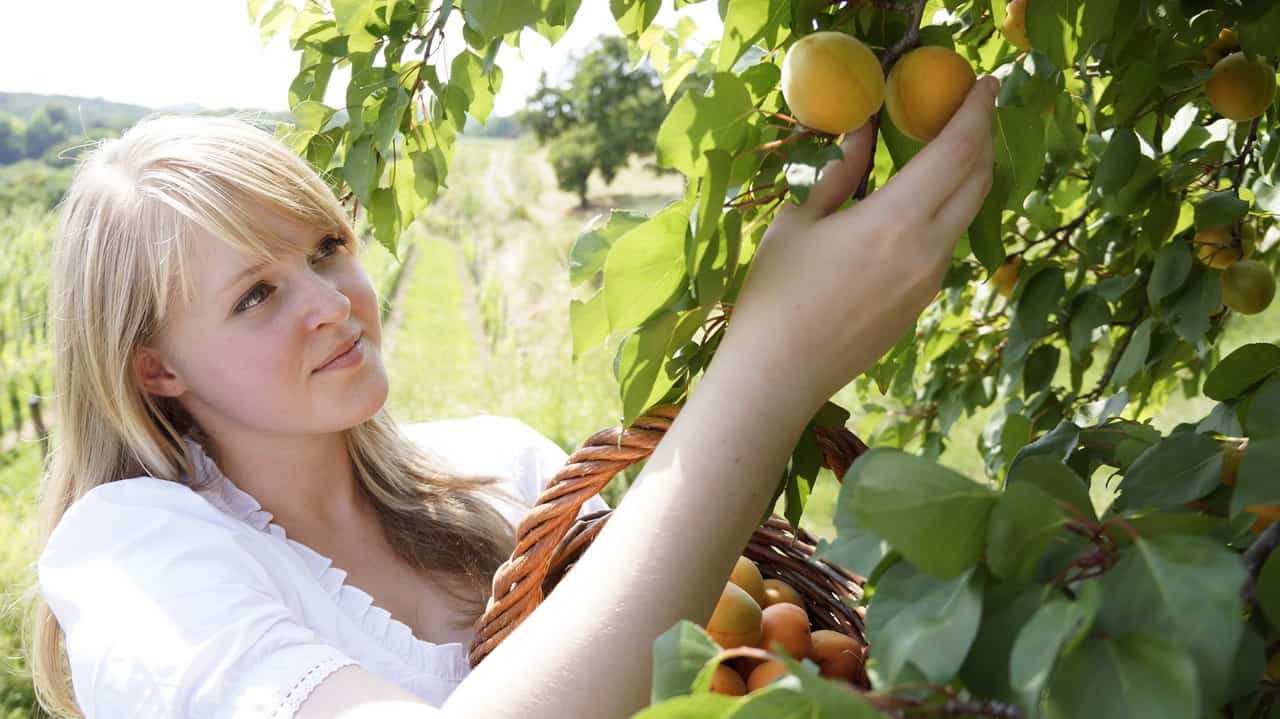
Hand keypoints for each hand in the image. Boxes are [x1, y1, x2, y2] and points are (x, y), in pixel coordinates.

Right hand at [716, 75, 998, 417]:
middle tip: (972, 110)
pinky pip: (945, 245)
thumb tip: (864, 132)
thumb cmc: (776, 294)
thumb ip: (840, 173)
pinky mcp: (921, 304)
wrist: (779, 375)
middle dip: (982, 138)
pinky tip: (920, 204)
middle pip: (978, 182)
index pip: (957, 152)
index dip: (976, 112)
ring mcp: (930, 281)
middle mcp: (927, 250)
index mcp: (894, 221)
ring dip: (965, 177)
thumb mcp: (799, 222)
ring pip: (965, 216)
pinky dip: (945, 212)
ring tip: (945, 151)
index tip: (985, 83)